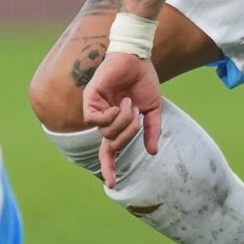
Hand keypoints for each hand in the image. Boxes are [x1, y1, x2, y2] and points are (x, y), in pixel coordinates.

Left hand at [82, 51, 164, 187]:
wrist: (137, 58)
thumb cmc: (143, 81)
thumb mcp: (152, 109)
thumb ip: (151, 130)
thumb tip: (153, 152)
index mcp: (117, 123)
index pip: (109, 151)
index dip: (110, 167)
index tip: (112, 185)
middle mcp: (104, 119)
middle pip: (113, 143)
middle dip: (129, 133)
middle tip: (137, 114)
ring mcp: (96, 109)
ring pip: (106, 133)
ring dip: (123, 121)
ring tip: (129, 102)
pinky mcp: (90, 99)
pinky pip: (95, 120)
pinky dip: (110, 116)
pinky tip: (118, 105)